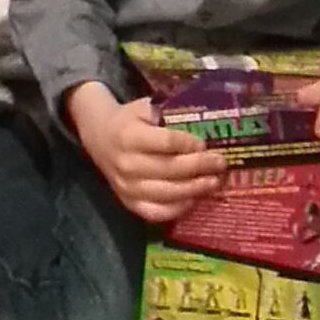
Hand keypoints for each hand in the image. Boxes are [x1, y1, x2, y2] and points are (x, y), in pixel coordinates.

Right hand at [67, 82, 227, 224]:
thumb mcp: (142, 107)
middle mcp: (127, 164)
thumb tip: (201, 123)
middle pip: (171, 169)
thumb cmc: (127, 121)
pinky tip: (193, 199)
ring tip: (214, 183)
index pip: (167, 143)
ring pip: (167, 193)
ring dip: (195, 189)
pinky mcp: (129, 203)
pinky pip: (157, 212)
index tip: (204, 143)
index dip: (189, 144)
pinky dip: (178, 209)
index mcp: (129, 136)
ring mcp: (127, 187)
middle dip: (200, 167)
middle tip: (220, 163)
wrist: (99, 138)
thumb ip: (166, 114)